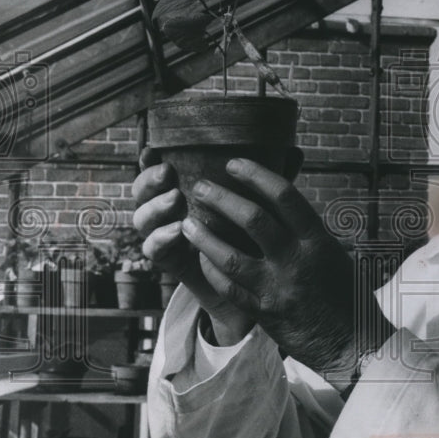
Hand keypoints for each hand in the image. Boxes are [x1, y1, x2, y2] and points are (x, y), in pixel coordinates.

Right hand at [132, 147, 252, 343]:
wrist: (251, 287)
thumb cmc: (254, 235)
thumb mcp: (261, 206)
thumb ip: (268, 182)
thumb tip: (296, 152)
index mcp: (186, 188)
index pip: (158, 168)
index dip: (151, 159)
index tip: (156, 150)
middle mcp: (171, 209)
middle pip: (143, 191)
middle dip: (149, 179)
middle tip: (168, 173)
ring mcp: (167, 236)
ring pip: (142, 219)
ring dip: (155, 207)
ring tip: (175, 200)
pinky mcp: (172, 262)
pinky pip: (154, 251)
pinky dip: (161, 239)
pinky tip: (178, 232)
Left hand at [180, 158, 393, 384]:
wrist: (352, 343)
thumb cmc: (347, 295)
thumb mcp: (334, 255)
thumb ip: (306, 234)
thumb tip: (281, 207)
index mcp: (317, 240)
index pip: (284, 196)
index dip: (256, 175)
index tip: (234, 164)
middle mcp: (297, 260)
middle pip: (253, 219)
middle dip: (221, 199)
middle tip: (201, 187)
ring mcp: (278, 288)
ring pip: (230, 256)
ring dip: (205, 236)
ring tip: (188, 223)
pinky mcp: (264, 312)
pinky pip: (229, 288)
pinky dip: (212, 270)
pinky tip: (201, 258)